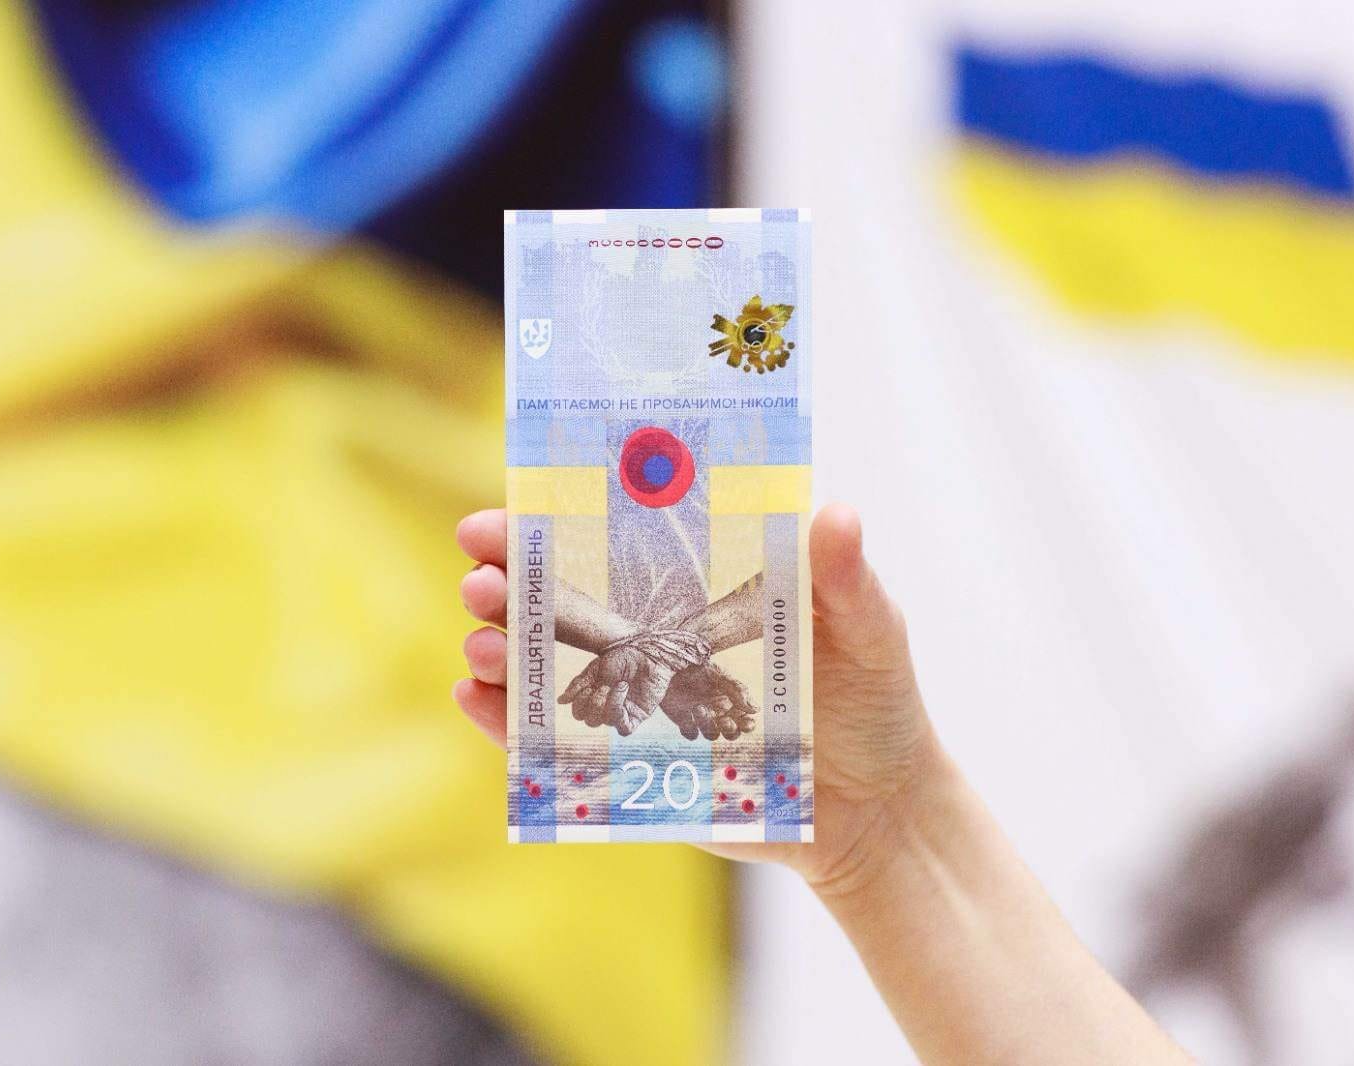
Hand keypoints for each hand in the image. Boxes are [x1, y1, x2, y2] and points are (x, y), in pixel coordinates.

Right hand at [456, 503, 941, 891]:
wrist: (876, 811)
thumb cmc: (874, 702)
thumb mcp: (871, 627)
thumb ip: (846, 576)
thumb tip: (834, 513)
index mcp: (701, 586)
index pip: (616, 536)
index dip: (557, 516)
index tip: (512, 505)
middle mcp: (657, 635)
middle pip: (568, 596)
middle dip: (511, 580)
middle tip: (482, 577)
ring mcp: (638, 698)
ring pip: (549, 665)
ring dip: (502, 648)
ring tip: (484, 644)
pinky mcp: (632, 762)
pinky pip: (553, 741)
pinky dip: (507, 722)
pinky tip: (477, 701)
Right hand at [556, 642, 670, 735]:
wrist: (648, 654)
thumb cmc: (623, 658)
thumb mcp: (595, 668)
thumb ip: (578, 685)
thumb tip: (561, 702)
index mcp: (594, 696)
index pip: (579, 713)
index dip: (580, 702)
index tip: (588, 686)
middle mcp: (607, 707)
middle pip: (590, 721)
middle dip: (594, 703)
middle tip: (604, 686)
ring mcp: (622, 713)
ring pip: (605, 722)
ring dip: (608, 703)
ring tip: (621, 684)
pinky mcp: (637, 717)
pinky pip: (624, 729)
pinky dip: (618, 712)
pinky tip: (623, 692)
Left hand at [661, 661, 755, 740]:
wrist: (668, 665)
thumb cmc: (697, 667)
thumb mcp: (719, 675)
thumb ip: (738, 691)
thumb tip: (756, 709)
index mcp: (730, 702)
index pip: (745, 721)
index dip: (748, 725)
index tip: (746, 722)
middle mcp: (718, 713)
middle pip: (731, 733)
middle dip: (729, 729)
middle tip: (724, 720)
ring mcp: (701, 719)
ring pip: (711, 735)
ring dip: (708, 725)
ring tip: (698, 707)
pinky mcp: (684, 721)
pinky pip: (691, 735)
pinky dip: (690, 728)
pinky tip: (687, 714)